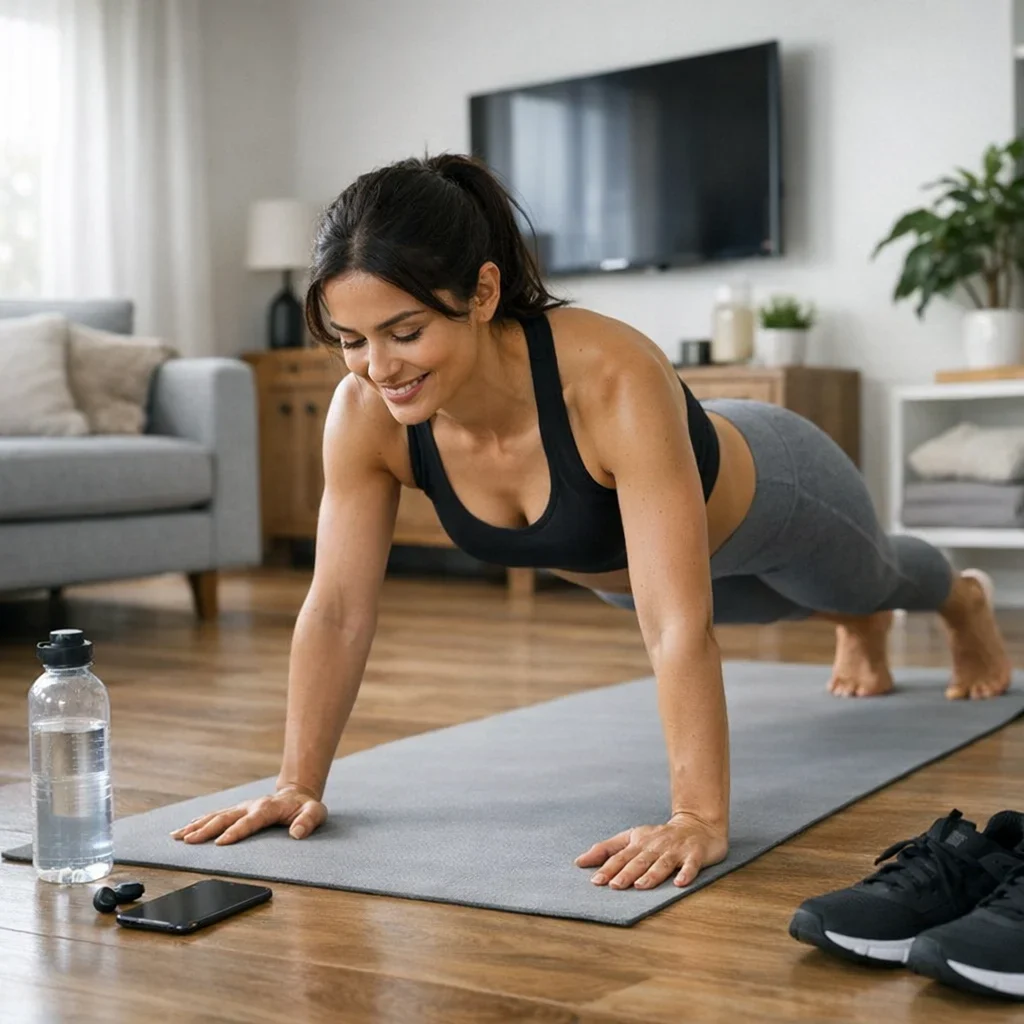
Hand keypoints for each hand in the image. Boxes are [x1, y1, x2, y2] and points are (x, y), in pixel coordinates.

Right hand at [169, 785, 326, 845]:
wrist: (297, 794)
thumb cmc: (305, 807)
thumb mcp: (315, 813)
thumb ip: (308, 821)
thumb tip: (297, 833)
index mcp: (268, 808)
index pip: (250, 821)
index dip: (236, 831)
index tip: (220, 843)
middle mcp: (250, 806)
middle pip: (226, 817)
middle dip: (206, 829)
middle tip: (188, 840)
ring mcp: (241, 807)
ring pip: (216, 815)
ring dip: (196, 825)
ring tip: (178, 836)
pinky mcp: (236, 811)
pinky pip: (215, 815)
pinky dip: (198, 822)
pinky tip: (184, 830)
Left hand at [574, 812, 727, 889]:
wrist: (698, 825)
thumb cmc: (661, 836)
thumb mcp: (633, 836)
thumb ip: (608, 848)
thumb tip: (580, 861)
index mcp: (639, 841)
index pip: (621, 855)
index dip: (608, 867)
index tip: (595, 880)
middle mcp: (656, 845)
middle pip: (639, 860)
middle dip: (626, 872)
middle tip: (613, 886)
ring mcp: (676, 850)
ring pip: (662, 863)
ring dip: (651, 875)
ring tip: (639, 886)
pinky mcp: (695, 855)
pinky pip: (691, 865)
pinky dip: (685, 874)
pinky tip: (679, 883)